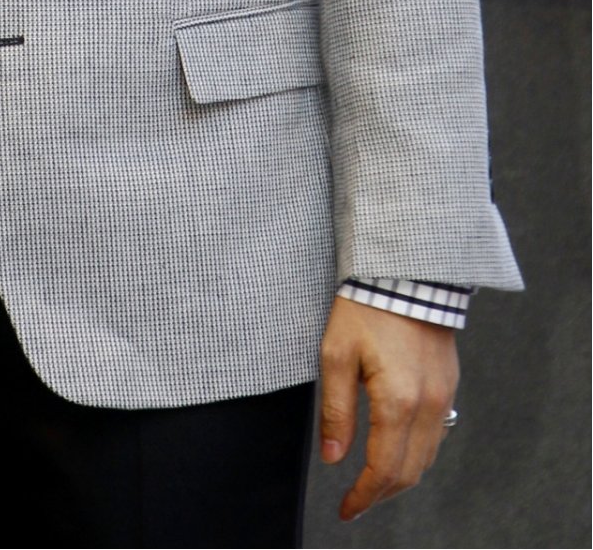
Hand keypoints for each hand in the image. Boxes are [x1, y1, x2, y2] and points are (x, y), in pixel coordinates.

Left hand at [319, 296, 458, 520]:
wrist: (406, 271)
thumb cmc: (365, 307)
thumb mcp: (336, 354)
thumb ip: (336, 411)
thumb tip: (333, 458)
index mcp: (398, 402)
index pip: (383, 470)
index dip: (364, 497)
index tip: (345, 510)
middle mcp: (429, 406)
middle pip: (409, 472)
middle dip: (381, 494)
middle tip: (355, 503)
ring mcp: (445, 396)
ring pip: (427, 458)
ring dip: (400, 477)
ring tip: (372, 483)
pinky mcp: (449, 384)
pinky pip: (437, 435)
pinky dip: (416, 454)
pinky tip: (396, 450)